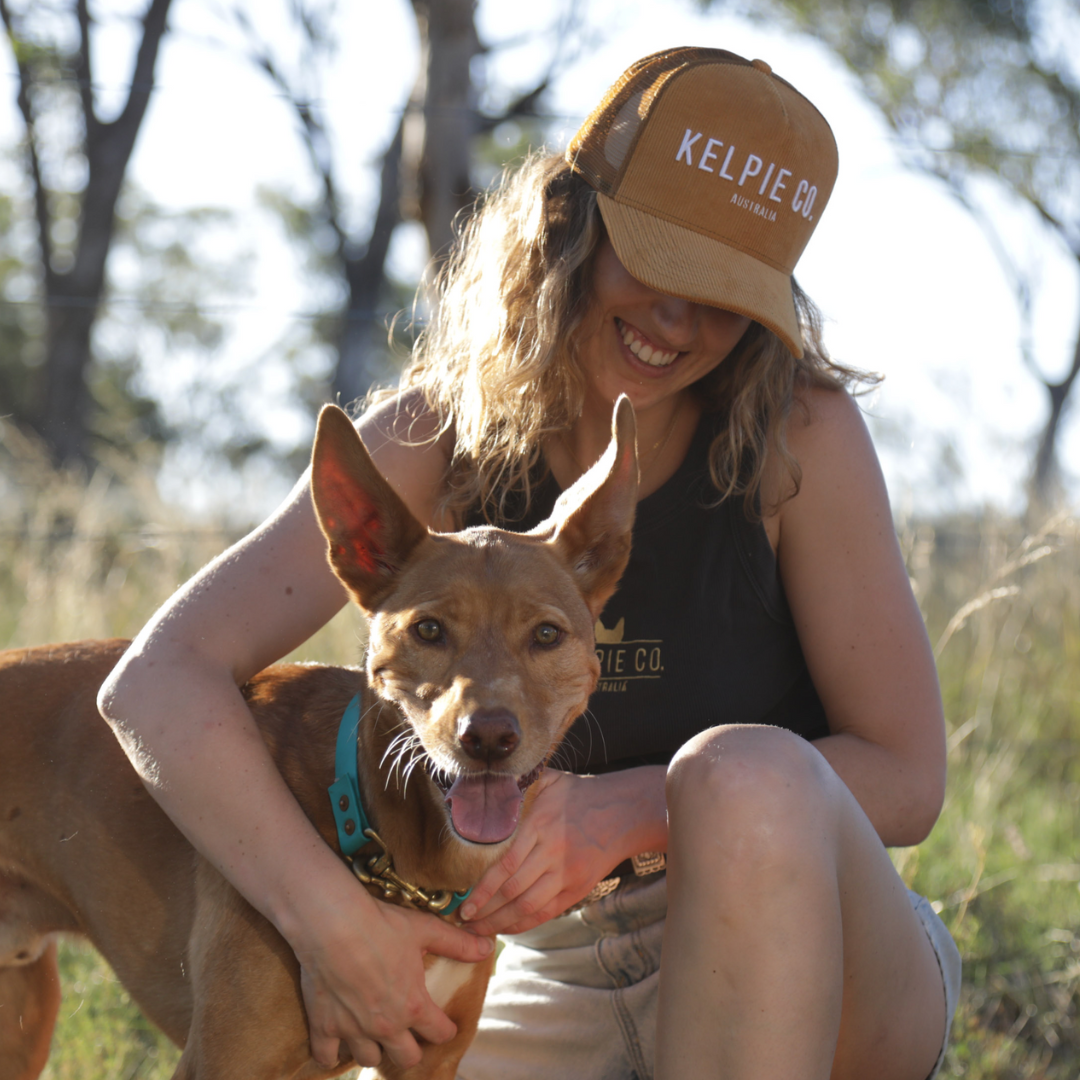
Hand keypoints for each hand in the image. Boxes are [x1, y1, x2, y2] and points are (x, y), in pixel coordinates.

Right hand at [291, 884, 493, 1070]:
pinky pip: (327, 1058)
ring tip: (374, 1033)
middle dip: (411, 1048)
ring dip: (374, 1049)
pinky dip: (332, 1053)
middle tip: (409, 1032)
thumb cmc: (382, 925)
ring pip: (370, 1060)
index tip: (444, 1025)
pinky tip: (337, 1040)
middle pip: (406, 1058)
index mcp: (414, 1006)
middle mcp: (386, 1026)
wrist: (333, 924)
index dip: (445, 1029)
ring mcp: (353, 1030)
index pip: (440, 1033)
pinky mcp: (324, 1027)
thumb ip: (458, 943)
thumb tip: (488, 947)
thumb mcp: (426, 930)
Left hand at [459, 766, 666, 935]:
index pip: (505, 865)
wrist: (622, 814)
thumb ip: (520, 782)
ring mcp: (566, 875)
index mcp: (541, 826)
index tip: (463, 902)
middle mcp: (553, 854)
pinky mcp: (577, 890)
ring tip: (478, 929)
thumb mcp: (550, 780)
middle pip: (513, 891)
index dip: (483, 889)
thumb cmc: (580, 795)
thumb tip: (487, 782)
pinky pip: (546, 913)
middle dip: (485, 911)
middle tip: (462, 920)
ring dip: (500, 922)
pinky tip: (505, 929)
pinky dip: (523, 924)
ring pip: (528, 907)